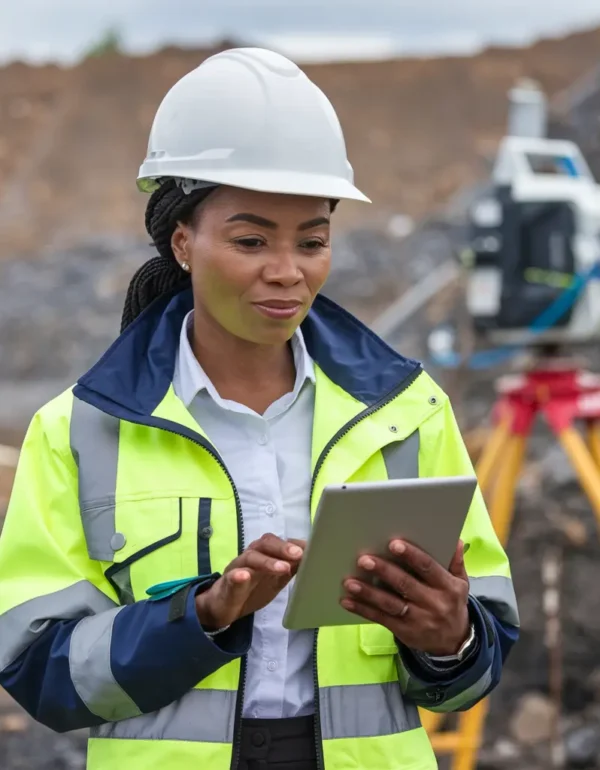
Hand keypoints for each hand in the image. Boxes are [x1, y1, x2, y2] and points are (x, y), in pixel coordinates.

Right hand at [195, 534, 304, 629]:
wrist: (223, 606)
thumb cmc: (252, 590)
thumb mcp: (276, 581)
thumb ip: (291, 570)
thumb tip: (313, 559)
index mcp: (264, 555)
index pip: (278, 543)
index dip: (294, 544)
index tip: (311, 548)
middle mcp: (251, 557)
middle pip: (265, 544)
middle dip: (283, 548)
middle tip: (298, 554)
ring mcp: (238, 569)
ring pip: (250, 557)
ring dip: (267, 562)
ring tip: (283, 568)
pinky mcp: (226, 584)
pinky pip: (231, 577)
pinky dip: (238, 576)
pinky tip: (244, 576)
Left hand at [341, 540, 469, 656]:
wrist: (454, 642)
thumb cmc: (452, 603)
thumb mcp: (461, 583)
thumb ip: (455, 561)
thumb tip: (454, 539)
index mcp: (447, 587)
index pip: (428, 568)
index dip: (412, 556)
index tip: (394, 544)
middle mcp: (433, 603)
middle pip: (405, 585)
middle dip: (384, 571)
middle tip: (364, 560)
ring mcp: (418, 619)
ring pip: (390, 604)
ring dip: (368, 593)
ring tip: (350, 582)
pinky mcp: (404, 631)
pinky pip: (381, 619)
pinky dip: (363, 610)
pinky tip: (348, 601)